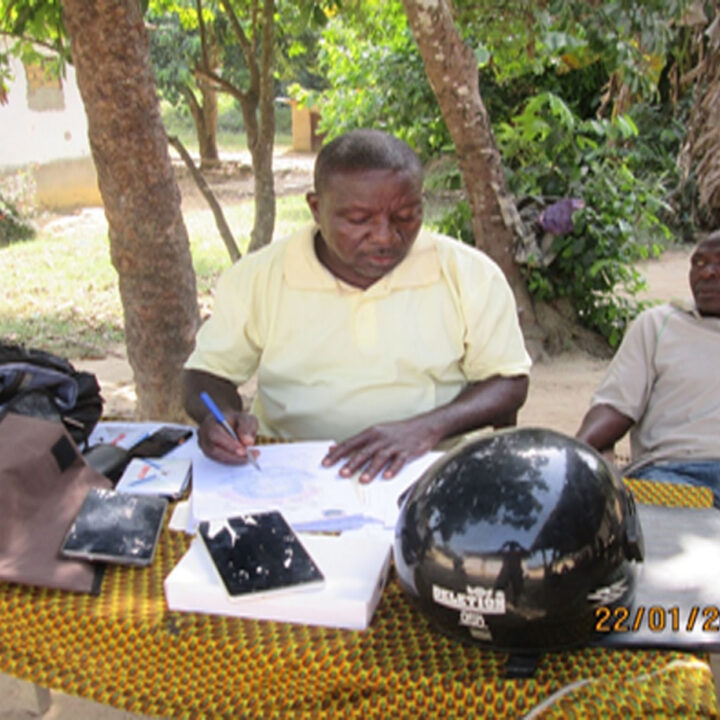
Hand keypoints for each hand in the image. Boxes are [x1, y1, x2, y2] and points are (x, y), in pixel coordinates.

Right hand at [197, 409, 258, 464]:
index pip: (215, 435)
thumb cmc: (236, 420)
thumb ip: (247, 427)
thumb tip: (248, 442)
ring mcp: (205, 447)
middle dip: (234, 455)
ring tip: (251, 457)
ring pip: (218, 457)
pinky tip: (244, 459)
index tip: (244, 451)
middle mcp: (204, 436)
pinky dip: (233, 461)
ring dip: (235, 460)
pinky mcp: (210, 455)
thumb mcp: (245, 418)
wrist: (228, 424)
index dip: (229, 444)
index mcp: (210, 423)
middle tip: (250, 457)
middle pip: (214, 449)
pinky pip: (221, 461)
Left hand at [322, 417, 440, 482]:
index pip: (350, 443)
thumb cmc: (397, 432)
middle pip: (363, 452)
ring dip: (371, 469)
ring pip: (380, 458)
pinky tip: (386, 477)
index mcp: (371, 433)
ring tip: (362, 480)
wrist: (424, 426)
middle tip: (341, 473)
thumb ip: (356, 442)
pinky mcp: (407, 452)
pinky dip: (393, 470)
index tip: (325, 462)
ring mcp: (394, 445)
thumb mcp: (376, 432)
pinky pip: (399, 462)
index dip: (337, 453)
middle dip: (352, 463)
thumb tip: (334, 448)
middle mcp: (381, 438)